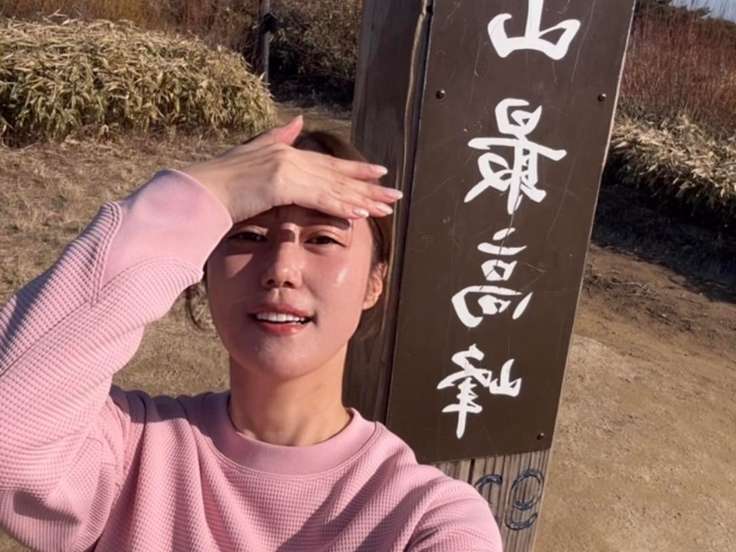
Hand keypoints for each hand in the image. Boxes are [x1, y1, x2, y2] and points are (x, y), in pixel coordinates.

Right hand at [180, 116, 401, 224]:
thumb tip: (298, 120)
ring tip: (386, 208)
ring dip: (362, 199)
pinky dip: (340, 206)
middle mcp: (292, 158)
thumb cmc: (222, 180)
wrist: (201, 191)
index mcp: (288, 153)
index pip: (329, 164)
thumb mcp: (252, 154)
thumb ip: (277, 137)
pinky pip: (318, 198)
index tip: (380, 173)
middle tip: (395, 195)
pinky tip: (361, 214)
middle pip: (338, 175)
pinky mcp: (281, 185)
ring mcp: (287, 169)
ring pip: (333, 187)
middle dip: (368, 187)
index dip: (356, 169)